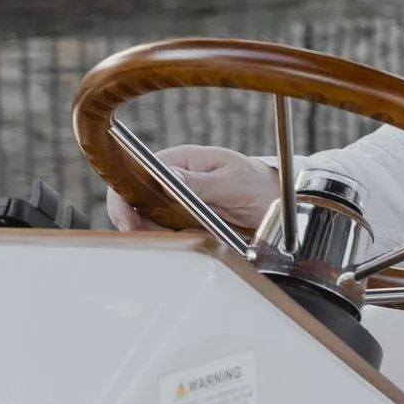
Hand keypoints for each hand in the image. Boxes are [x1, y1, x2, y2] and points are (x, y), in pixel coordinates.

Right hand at [104, 145, 280, 234]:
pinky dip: (173, 242)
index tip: (128, 219)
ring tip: (184, 236)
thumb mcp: (231, 180)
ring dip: (157, 235)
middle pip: (135, 202)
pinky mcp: (185, 223)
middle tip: (152, 237)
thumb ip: (200, 182)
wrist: (278, 201)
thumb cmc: (257, 182)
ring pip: (148, 222)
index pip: (136, 174)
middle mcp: (173, 182)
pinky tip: (191, 241)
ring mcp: (177, 204)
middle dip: (136, 222)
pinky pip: (168, 235)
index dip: (124, 197)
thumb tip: (169, 177)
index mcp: (180, 161)